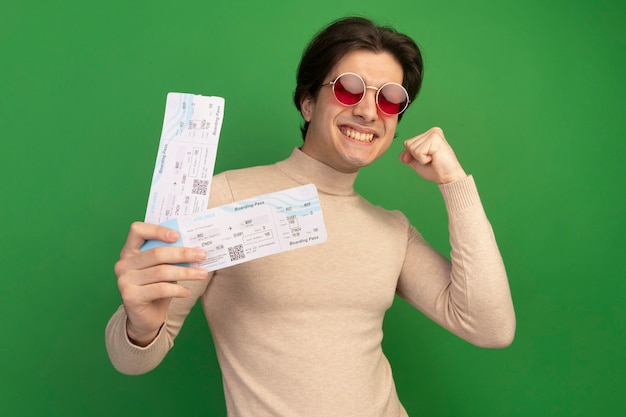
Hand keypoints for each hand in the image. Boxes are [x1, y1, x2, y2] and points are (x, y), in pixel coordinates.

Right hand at [114, 222, 208, 345]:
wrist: (145, 318)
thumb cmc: (156, 288)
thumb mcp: (162, 269)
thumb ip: (170, 257)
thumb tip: (196, 247)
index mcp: (129, 251)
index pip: (137, 230)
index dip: (157, 230)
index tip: (178, 235)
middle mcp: (123, 264)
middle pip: (156, 253)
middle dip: (183, 253)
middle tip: (202, 255)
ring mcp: (124, 280)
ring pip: (161, 271)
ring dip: (186, 272)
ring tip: (202, 274)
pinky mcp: (130, 296)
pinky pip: (160, 289)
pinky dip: (178, 290)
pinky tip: (187, 292)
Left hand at [399, 127, 466, 183]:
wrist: (447, 178)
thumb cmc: (436, 170)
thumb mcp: (417, 163)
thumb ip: (408, 157)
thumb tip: (401, 154)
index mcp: (428, 134)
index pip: (407, 143)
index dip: (414, 155)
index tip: (428, 158)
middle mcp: (432, 131)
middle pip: (408, 144)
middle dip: (417, 156)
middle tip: (432, 159)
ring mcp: (434, 134)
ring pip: (412, 148)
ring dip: (421, 158)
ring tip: (434, 159)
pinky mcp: (435, 139)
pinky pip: (418, 152)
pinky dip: (424, 159)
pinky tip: (435, 158)